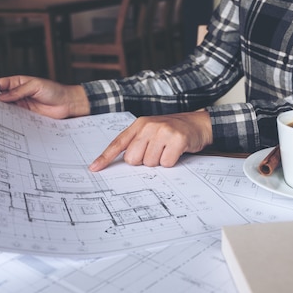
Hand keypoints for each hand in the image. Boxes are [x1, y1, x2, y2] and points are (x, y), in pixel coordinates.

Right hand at [0, 75, 89, 118]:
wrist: (67, 104)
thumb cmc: (54, 91)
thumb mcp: (35, 86)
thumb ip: (19, 91)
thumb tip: (2, 96)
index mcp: (18, 83)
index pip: (0, 84)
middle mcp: (18, 94)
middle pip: (1, 97)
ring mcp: (21, 105)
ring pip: (6, 108)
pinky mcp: (26, 116)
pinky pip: (14, 117)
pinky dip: (9, 119)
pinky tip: (3, 122)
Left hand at [89, 111, 212, 170]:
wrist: (198, 124)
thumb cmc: (172, 130)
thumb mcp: (151, 131)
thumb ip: (136, 142)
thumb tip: (125, 162)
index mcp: (139, 124)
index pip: (118, 143)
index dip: (105, 157)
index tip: (94, 168)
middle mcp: (149, 126)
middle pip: (133, 159)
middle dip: (144, 161)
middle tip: (156, 152)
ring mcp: (163, 132)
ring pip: (150, 163)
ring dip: (159, 162)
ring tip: (167, 150)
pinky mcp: (177, 139)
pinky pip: (166, 163)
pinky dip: (171, 162)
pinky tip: (176, 152)